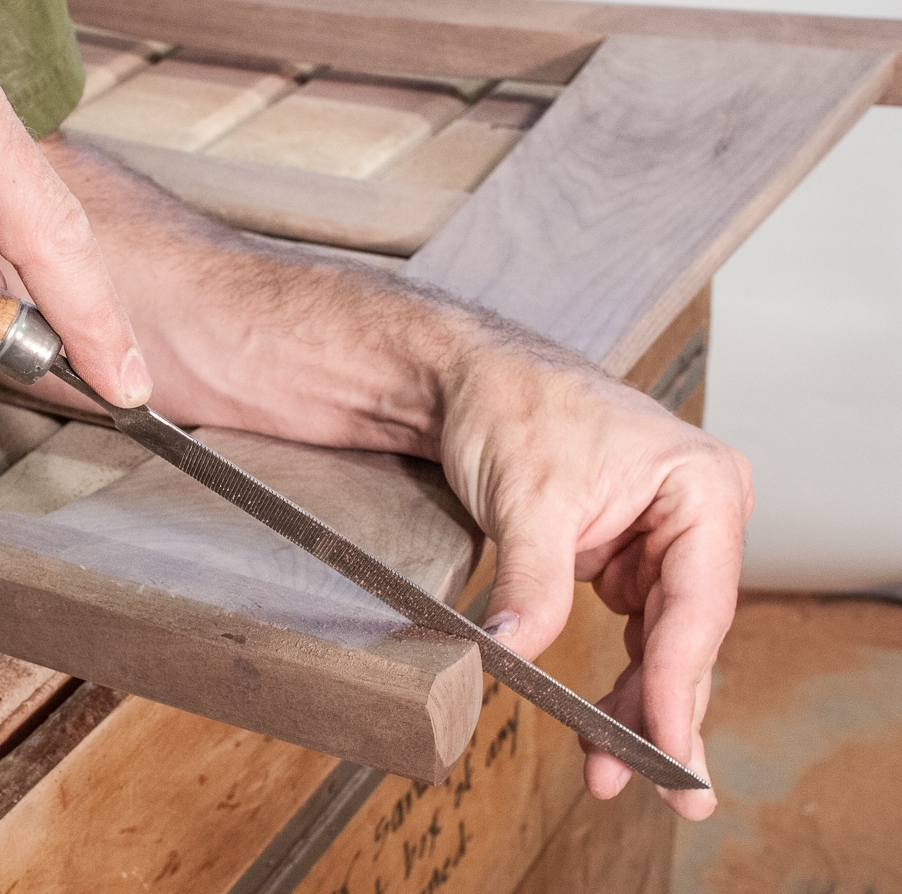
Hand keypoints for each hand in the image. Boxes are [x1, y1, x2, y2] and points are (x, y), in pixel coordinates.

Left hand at [441, 347, 751, 819]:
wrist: (464, 378)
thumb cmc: (509, 406)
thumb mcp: (525, 500)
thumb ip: (531, 584)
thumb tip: (515, 655)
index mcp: (701, 486)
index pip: (697, 604)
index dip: (676, 683)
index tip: (661, 746)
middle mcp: (696, 514)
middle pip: (689, 633)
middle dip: (663, 711)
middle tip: (661, 788)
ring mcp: (663, 538)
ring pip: (662, 642)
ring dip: (635, 705)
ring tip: (610, 769)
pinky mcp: (625, 555)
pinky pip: (631, 631)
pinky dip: (616, 676)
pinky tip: (602, 725)